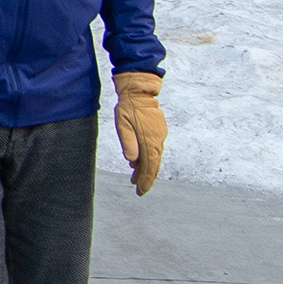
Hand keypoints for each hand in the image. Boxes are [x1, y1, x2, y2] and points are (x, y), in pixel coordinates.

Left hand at [113, 70, 165, 195]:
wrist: (139, 91)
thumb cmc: (128, 108)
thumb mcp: (123, 125)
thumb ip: (128, 142)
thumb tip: (132, 161)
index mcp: (149, 141)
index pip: (150, 166)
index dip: (146, 180)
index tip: (141, 191)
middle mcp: (157, 141)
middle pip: (154, 165)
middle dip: (147, 179)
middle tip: (140, 191)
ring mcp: (159, 136)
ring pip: (154, 158)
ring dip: (146, 170)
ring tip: (136, 180)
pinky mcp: (158, 132)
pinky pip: (154, 150)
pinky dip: (148, 159)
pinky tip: (139, 162)